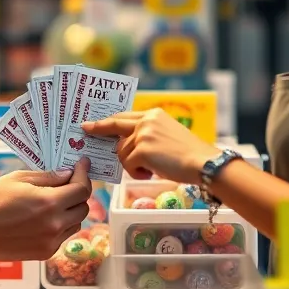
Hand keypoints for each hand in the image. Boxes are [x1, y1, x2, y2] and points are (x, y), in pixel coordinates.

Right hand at [0, 161, 91, 260]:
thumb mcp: (19, 179)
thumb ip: (48, 177)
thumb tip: (68, 174)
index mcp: (49, 203)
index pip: (82, 190)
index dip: (84, 175)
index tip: (82, 166)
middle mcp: (54, 225)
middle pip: (83, 208)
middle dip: (78, 193)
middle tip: (68, 183)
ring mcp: (51, 241)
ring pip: (76, 223)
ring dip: (71, 211)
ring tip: (55, 201)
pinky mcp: (44, 253)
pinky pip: (63, 237)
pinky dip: (60, 226)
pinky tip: (45, 218)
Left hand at [82, 109, 216, 184]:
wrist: (203, 163)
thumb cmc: (188, 155)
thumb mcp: (166, 136)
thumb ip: (147, 135)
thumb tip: (125, 146)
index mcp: (153, 115)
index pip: (124, 116)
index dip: (107, 121)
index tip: (92, 123)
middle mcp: (146, 121)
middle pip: (115, 126)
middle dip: (98, 129)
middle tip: (85, 130)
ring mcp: (143, 134)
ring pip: (122, 152)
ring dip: (131, 165)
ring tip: (150, 170)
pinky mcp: (142, 150)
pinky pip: (127, 165)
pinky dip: (136, 173)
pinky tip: (151, 174)